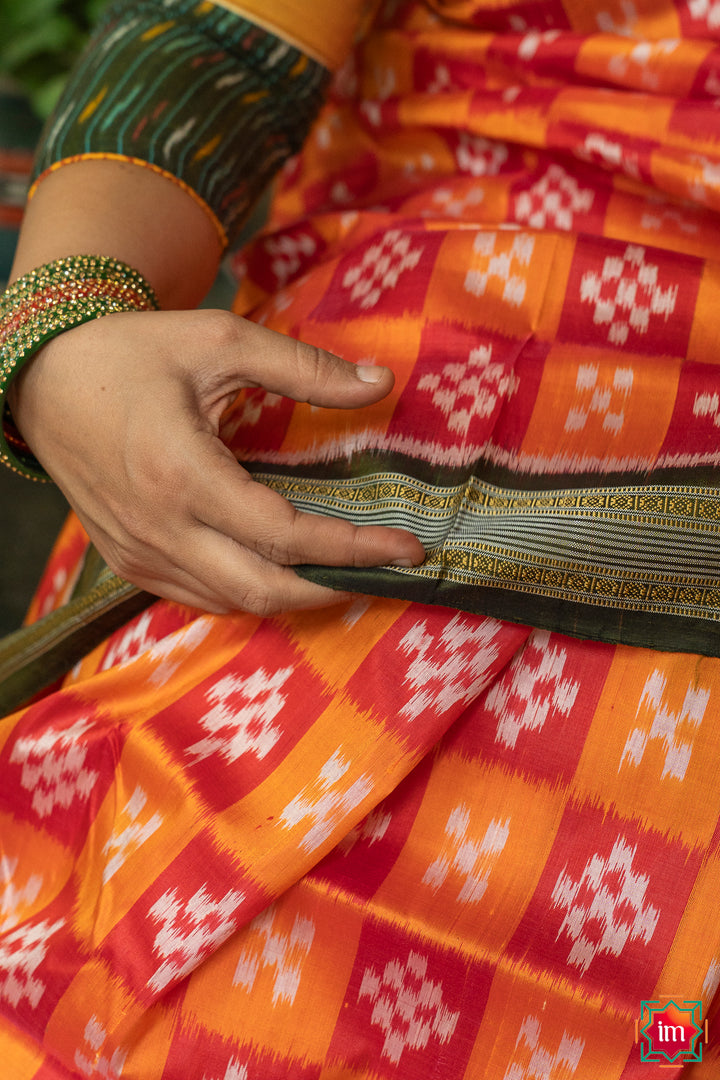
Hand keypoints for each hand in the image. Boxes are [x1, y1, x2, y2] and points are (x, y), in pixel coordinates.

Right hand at [9, 309, 424, 614]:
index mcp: (180, 472)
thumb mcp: (219, 339)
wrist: (42, 381)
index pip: (285, 536)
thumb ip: (304, 367)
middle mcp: (158, 528)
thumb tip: (380, 382)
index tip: (407, 548)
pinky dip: (252, 592)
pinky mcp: (130, 563)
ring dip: (297, 594)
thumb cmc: (131, 353)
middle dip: (335, 587)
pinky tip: (286, 568)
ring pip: (234, 603)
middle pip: (264, 591)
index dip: (354, 549)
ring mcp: (139, 554)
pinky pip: (203, 597)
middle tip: (387, 569)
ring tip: (347, 568)